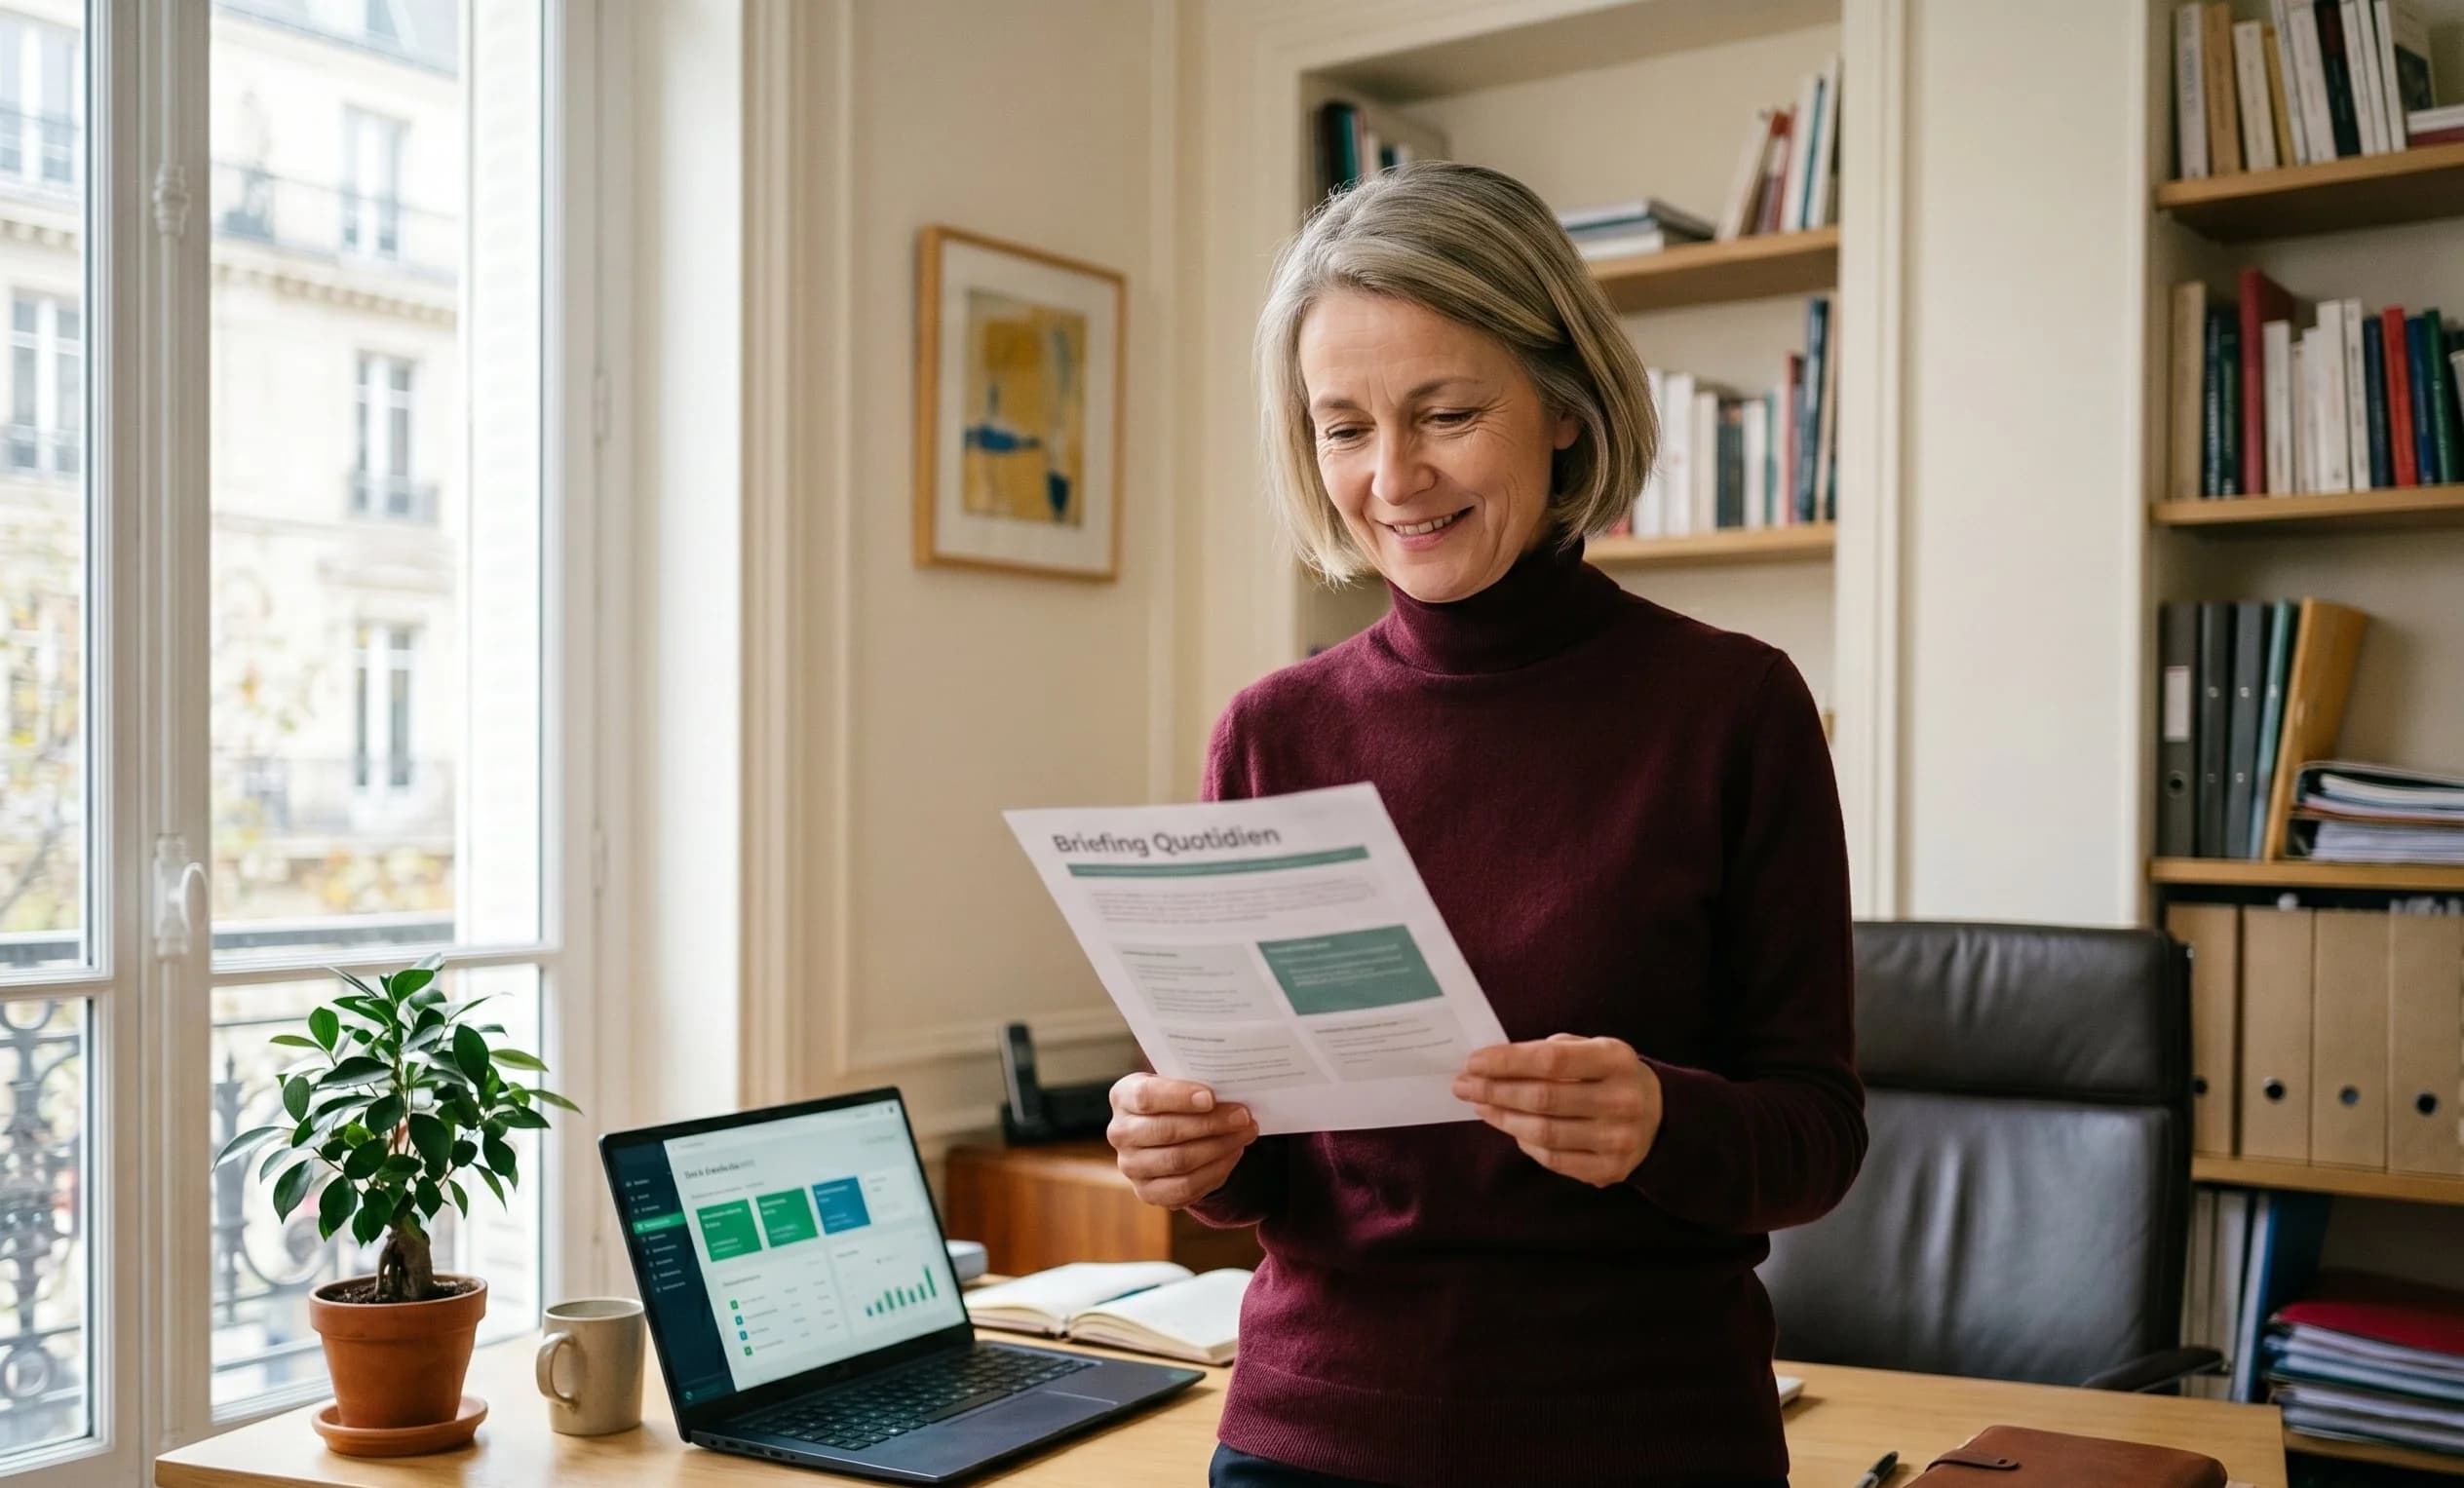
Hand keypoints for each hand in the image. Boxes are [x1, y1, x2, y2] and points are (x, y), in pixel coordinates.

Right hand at [1106, 1073, 1258, 1209]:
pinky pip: (1185, 1187)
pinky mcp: (1147, 1192)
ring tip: (1245, 1134)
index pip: (1146, 1096)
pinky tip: (1233, 1154)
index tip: (1211, 1097)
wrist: (1167, 1133)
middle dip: (1211, 1124)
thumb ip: (1195, 1083)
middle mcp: (1120, 1132)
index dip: (1179, 1097)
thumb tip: (1231, 1089)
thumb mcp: (1178, 1084)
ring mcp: (1131, 1166)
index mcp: (1123, 1096)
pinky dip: (1214, 1171)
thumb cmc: (1177, 1100)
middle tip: (1243, 1116)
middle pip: (1166, 1131)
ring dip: (1219, 1147)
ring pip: (1179, 1160)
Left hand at [1453, 1034, 1662, 1186]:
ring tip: (1480, 1105)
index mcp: (1616, 1060)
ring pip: (1544, 1133)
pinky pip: (1553, 1159)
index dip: (1507, 1062)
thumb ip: (1550, 1053)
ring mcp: (1617, 1140)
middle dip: (1495, 1091)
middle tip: (1464, 1085)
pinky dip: (1525, 1143)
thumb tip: (1494, 1063)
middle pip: (1543, 1099)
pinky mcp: (1609, 1170)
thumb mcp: (1593, 1049)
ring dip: (1503, 1118)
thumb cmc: (1610, 1076)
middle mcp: (1622, 1101)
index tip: (1473, 1061)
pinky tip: (1510, 1127)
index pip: (1552, 1061)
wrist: (1661, 1118)